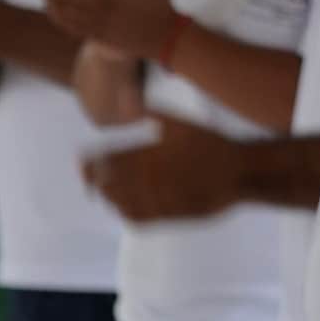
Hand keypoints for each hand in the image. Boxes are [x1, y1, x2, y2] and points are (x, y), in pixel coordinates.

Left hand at [83, 114, 243, 220]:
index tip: (82, 160)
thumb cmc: (210, 144)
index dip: (91, 162)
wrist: (236, 172)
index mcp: (148, 156)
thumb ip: (154, 113)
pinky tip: (124, 207)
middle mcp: (148, 181)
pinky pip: (137, 219)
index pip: (108, 162)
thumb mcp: (181, 122)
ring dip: (108, 196)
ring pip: (119, 203)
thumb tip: (130, 101)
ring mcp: (156, 200)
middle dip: (95, 179)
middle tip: (88, 175)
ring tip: (103, 190)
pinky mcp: (167, 216)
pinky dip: (124, 213)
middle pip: (108, 184)